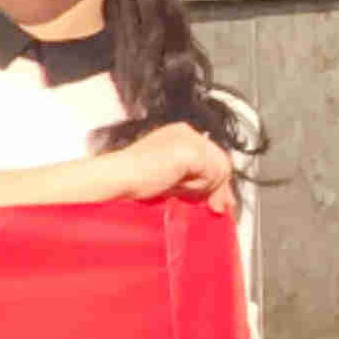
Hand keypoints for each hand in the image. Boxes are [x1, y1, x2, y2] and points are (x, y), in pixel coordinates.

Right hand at [107, 126, 244, 210]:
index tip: (220, 201)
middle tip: (216, 207)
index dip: (218, 180)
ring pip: (220, 169)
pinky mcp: (191, 151)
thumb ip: (192, 178)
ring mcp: (190, 139)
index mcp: (179, 133)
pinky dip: (198, 186)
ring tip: (180, 192)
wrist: (117, 178)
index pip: (212, 156)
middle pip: (221, 161)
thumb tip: (218, 195)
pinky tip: (177, 187)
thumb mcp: (171, 177)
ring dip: (204, 188)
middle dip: (220, 187)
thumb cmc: (133, 180)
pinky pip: (211, 175)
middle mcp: (186, 131)